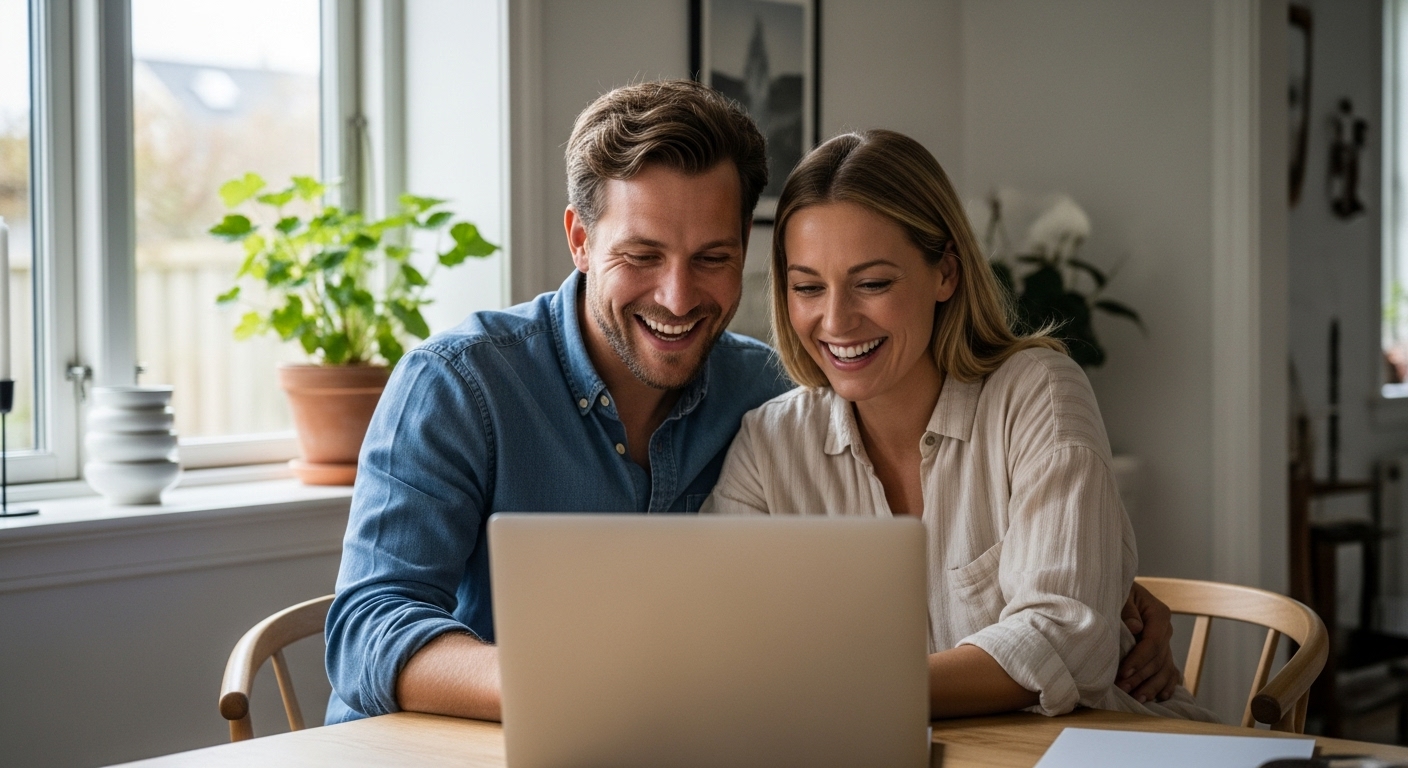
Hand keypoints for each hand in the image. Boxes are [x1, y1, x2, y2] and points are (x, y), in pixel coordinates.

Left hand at [1116, 581, 1180, 702]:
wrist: (1120, 591)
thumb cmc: (1118, 592)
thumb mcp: (1121, 594)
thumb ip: (1127, 609)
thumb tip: (1135, 627)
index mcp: (1159, 614)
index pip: (1152, 642)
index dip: (1139, 659)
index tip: (1123, 673)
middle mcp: (1165, 630)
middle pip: (1158, 659)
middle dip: (1141, 676)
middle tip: (1123, 689)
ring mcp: (1166, 643)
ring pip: (1165, 669)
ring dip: (1152, 686)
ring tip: (1137, 698)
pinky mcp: (1161, 652)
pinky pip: (1170, 672)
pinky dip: (1166, 685)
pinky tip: (1160, 697)